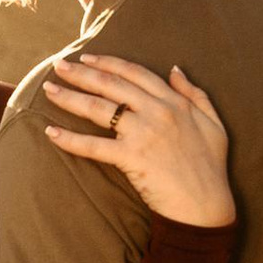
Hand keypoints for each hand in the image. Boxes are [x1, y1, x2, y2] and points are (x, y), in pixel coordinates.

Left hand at [41, 54, 231, 225]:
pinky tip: (51, 133)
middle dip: (81, 73)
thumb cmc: (211, 167)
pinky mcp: (131, 158)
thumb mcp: (213, 123)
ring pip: (98, 109)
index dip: (108, 62)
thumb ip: (195, 94)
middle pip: (111, 85)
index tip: (88, 58)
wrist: (205, 204)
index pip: (134, 73)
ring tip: (49, 90)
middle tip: (59, 65)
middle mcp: (156, 112)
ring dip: (69, 97)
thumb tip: (175, 70)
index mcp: (174, 102)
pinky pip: (94, 146)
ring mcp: (142, 134)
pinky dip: (70, 140)